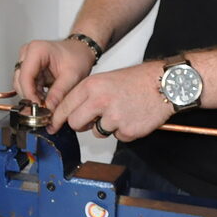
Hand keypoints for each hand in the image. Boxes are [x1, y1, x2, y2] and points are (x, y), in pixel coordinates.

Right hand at [14, 37, 98, 108]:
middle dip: (31, 96)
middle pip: (20, 81)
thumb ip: (60, 92)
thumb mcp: (72, 76)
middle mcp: (27, 53)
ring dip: (32, 96)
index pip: (25, 76)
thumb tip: (49, 108)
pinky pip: (25, 84)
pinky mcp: (28, 68)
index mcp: (37, 50)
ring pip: (20, 84)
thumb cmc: (77, 57)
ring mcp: (26, 60)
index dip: (30, 94)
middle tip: (44, 108)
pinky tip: (45, 97)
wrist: (80, 52)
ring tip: (47, 102)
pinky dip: (34, 93)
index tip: (38, 107)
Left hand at [46, 61, 173, 140]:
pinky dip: (123, 131)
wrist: (164, 84)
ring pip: (96, 132)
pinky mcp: (127, 130)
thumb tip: (70, 112)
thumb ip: (87, 95)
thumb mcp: (105, 79)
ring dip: (105, 127)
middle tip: (91, 119)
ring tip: (120, 111)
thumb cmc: (136, 80)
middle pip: (75, 123)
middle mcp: (100, 101)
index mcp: (91, 86)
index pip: (64, 106)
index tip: (52, 125)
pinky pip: (117, 137)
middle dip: (80, 124)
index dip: (56, 118)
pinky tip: (132, 116)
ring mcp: (114, 117)